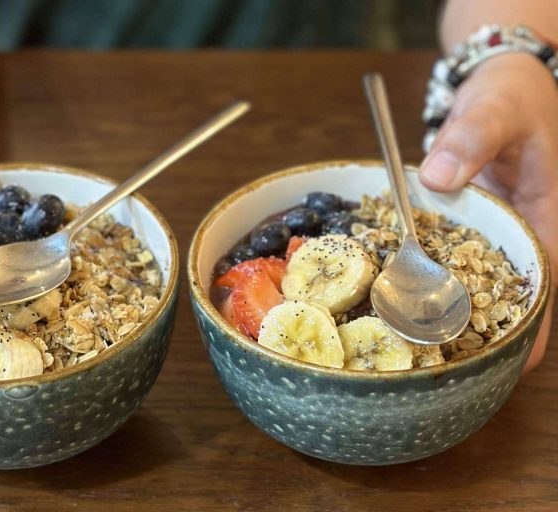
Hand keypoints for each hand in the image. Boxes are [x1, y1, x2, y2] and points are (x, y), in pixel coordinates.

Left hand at [419, 52, 557, 371]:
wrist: (498, 84)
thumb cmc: (512, 97)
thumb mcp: (497, 109)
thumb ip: (471, 138)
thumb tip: (436, 176)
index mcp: (542, 220)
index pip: (541, 286)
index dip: (531, 331)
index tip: (514, 367)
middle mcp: (517, 234)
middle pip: (502, 294)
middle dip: (480, 333)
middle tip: (444, 369)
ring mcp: (489, 232)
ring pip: (471, 281)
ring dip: (448, 308)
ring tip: (415, 346)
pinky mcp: (464, 224)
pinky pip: (445, 255)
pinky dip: (427, 270)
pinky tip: (398, 290)